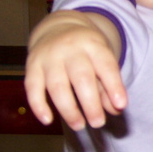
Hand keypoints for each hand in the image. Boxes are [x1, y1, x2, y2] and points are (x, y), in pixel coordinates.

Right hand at [25, 10, 125, 129]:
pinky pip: (32, 88)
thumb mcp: (103, 60)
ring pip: (57, 86)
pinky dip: (39, 106)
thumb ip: (109, 85)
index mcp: (93, 45)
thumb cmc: (86, 51)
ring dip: (68, 109)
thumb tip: (115, 109)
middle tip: (98, 123)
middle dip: (91, 104)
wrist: (58, 26)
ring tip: (79, 125)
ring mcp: (49, 57)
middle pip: (81, 78)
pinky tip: (48, 120)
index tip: (121, 105)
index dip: (114, 86)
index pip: (106, 66)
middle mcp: (70, 49)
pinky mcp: (31, 66)